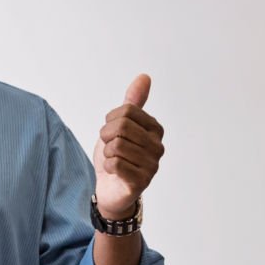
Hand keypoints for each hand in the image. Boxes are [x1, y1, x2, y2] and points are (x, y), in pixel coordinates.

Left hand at [92, 74, 164, 218]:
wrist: (110, 188)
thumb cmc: (116, 156)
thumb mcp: (121, 126)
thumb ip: (132, 104)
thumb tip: (144, 77)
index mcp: (155, 129)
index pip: (126, 112)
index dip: (110, 122)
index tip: (111, 133)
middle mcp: (158, 146)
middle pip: (122, 127)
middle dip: (106, 138)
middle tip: (109, 148)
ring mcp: (152, 165)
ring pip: (116, 146)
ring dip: (106, 153)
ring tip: (113, 160)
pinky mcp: (141, 181)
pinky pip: (115, 164)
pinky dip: (108, 167)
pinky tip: (114, 172)